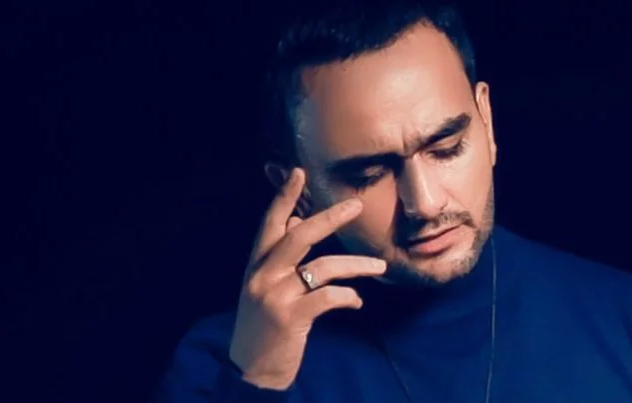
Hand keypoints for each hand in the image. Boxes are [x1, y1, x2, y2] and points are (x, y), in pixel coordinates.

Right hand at [228, 168, 385, 389]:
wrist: (251, 370)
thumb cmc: (263, 325)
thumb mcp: (264, 287)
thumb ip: (277, 256)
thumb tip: (292, 222)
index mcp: (256, 265)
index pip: (270, 224)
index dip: (284, 198)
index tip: (299, 172)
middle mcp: (262, 276)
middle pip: (298, 237)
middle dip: (329, 218)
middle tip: (355, 205)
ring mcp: (275, 297)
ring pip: (323, 267)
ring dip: (356, 265)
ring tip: (379, 266)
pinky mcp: (290, 318)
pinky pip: (328, 297)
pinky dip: (348, 296)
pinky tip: (357, 302)